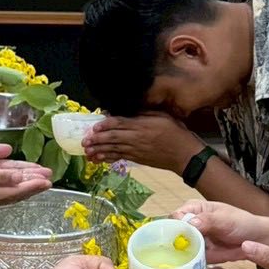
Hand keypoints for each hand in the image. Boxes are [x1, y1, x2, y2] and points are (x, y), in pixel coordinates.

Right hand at [0, 156, 51, 209]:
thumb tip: (19, 178)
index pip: (19, 190)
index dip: (34, 185)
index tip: (47, 181)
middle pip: (19, 192)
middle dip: (35, 184)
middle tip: (49, 178)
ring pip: (14, 191)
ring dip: (27, 184)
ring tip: (40, 178)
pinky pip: (7, 191)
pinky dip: (17, 186)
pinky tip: (21, 183)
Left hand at [82, 112, 202, 173]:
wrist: (184, 155)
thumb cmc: (176, 132)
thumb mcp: (163, 116)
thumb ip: (145, 112)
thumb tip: (129, 109)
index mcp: (142, 125)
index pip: (119, 124)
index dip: (105, 125)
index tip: (94, 126)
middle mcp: (136, 138)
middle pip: (113, 138)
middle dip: (97, 140)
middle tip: (84, 141)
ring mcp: (136, 150)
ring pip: (114, 149)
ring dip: (99, 151)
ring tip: (86, 152)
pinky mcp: (137, 159)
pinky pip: (119, 157)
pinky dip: (108, 158)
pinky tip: (98, 159)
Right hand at [174, 199, 268, 263]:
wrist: (256, 239)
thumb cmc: (242, 223)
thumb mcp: (227, 220)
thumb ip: (209, 220)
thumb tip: (190, 223)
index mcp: (194, 209)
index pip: (176, 216)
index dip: (175, 226)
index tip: (178, 237)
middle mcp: (190, 225)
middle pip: (174, 234)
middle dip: (173, 245)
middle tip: (175, 256)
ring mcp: (194, 241)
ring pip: (179, 250)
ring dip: (178, 258)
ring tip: (178, 267)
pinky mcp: (200, 255)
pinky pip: (190, 261)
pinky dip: (188, 266)